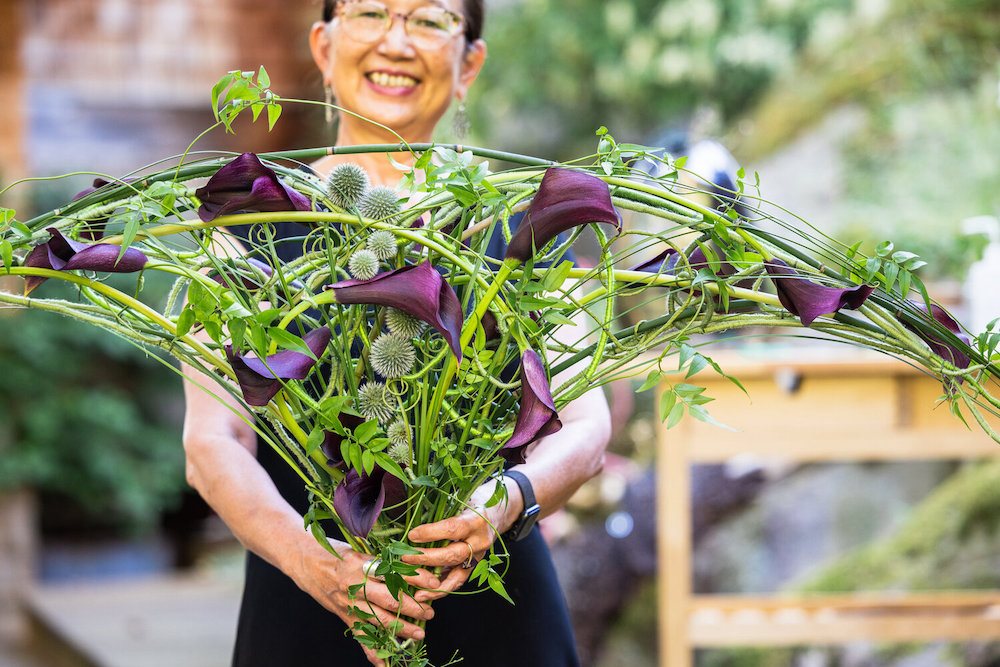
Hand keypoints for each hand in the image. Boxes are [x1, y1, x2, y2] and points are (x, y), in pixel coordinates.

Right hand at [289, 538, 440, 665]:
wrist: (305, 563)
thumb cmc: (336, 552)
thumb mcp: (360, 549)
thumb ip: (382, 559)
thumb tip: (413, 563)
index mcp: (361, 564)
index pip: (394, 572)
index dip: (417, 577)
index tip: (434, 581)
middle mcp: (355, 585)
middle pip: (389, 599)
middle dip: (413, 607)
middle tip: (430, 612)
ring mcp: (349, 603)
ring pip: (379, 620)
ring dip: (401, 628)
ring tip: (419, 632)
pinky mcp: (345, 615)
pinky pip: (361, 636)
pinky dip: (373, 652)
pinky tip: (385, 664)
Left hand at [403, 478, 521, 602]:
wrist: (498, 513)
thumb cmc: (475, 503)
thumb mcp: (462, 499)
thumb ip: (444, 510)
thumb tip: (414, 521)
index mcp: (476, 521)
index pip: (452, 529)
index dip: (431, 533)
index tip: (412, 535)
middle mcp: (480, 542)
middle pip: (453, 555)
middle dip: (427, 559)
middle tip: (405, 558)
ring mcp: (478, 558)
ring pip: (457, 577)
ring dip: (433, 585)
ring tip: (414, 589)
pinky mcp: (473, 567)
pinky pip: (457, 582)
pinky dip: (441, 590)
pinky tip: (424, 594)